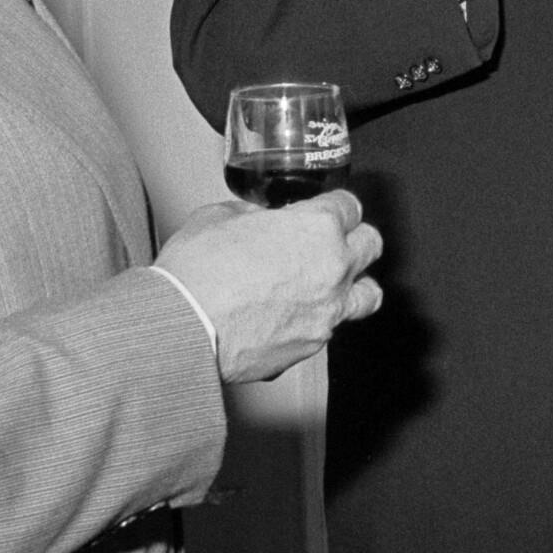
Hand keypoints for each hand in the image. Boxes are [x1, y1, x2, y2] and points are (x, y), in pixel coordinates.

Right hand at [151, 189, 382, 384]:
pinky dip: (316, 321)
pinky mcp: (310, 346)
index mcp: (317, 227)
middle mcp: (333, 269)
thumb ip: (249, 214)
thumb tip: (254, 220)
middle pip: (371, 245)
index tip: (322, 210)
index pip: (349, 205)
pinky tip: (291, 316)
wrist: (181, 328)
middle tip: (331, 242)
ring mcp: (327, 312)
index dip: (332, 206)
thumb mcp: (217, 217)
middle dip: (353, 239)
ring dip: (354, 285)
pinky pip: (328, 329)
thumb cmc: (196, 273)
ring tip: (332, 284)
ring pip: (368, 294)